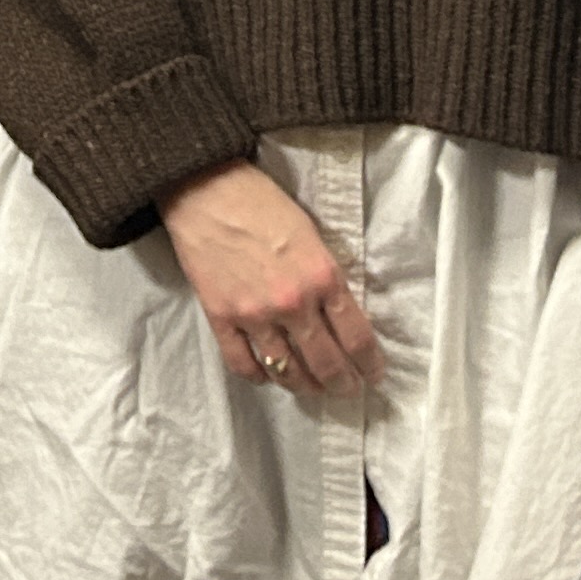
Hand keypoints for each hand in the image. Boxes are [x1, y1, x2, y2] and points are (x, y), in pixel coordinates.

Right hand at [158, 157, 381, 394]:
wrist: (206, 190)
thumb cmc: (262, 203)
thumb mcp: (312, 235)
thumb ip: (327, 277)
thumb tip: (339, 314)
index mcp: (323, 277)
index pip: (357, 337)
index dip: (370, 364)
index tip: (374, 374)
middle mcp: (293, 304)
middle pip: (327, 364)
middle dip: (343, 384)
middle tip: (348, 389)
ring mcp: (255, 315)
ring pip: (287, 372)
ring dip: (305, 386)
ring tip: (312, 388)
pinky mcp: (221, 319)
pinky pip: (244, 365)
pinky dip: (259, 377)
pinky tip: (267, 375)